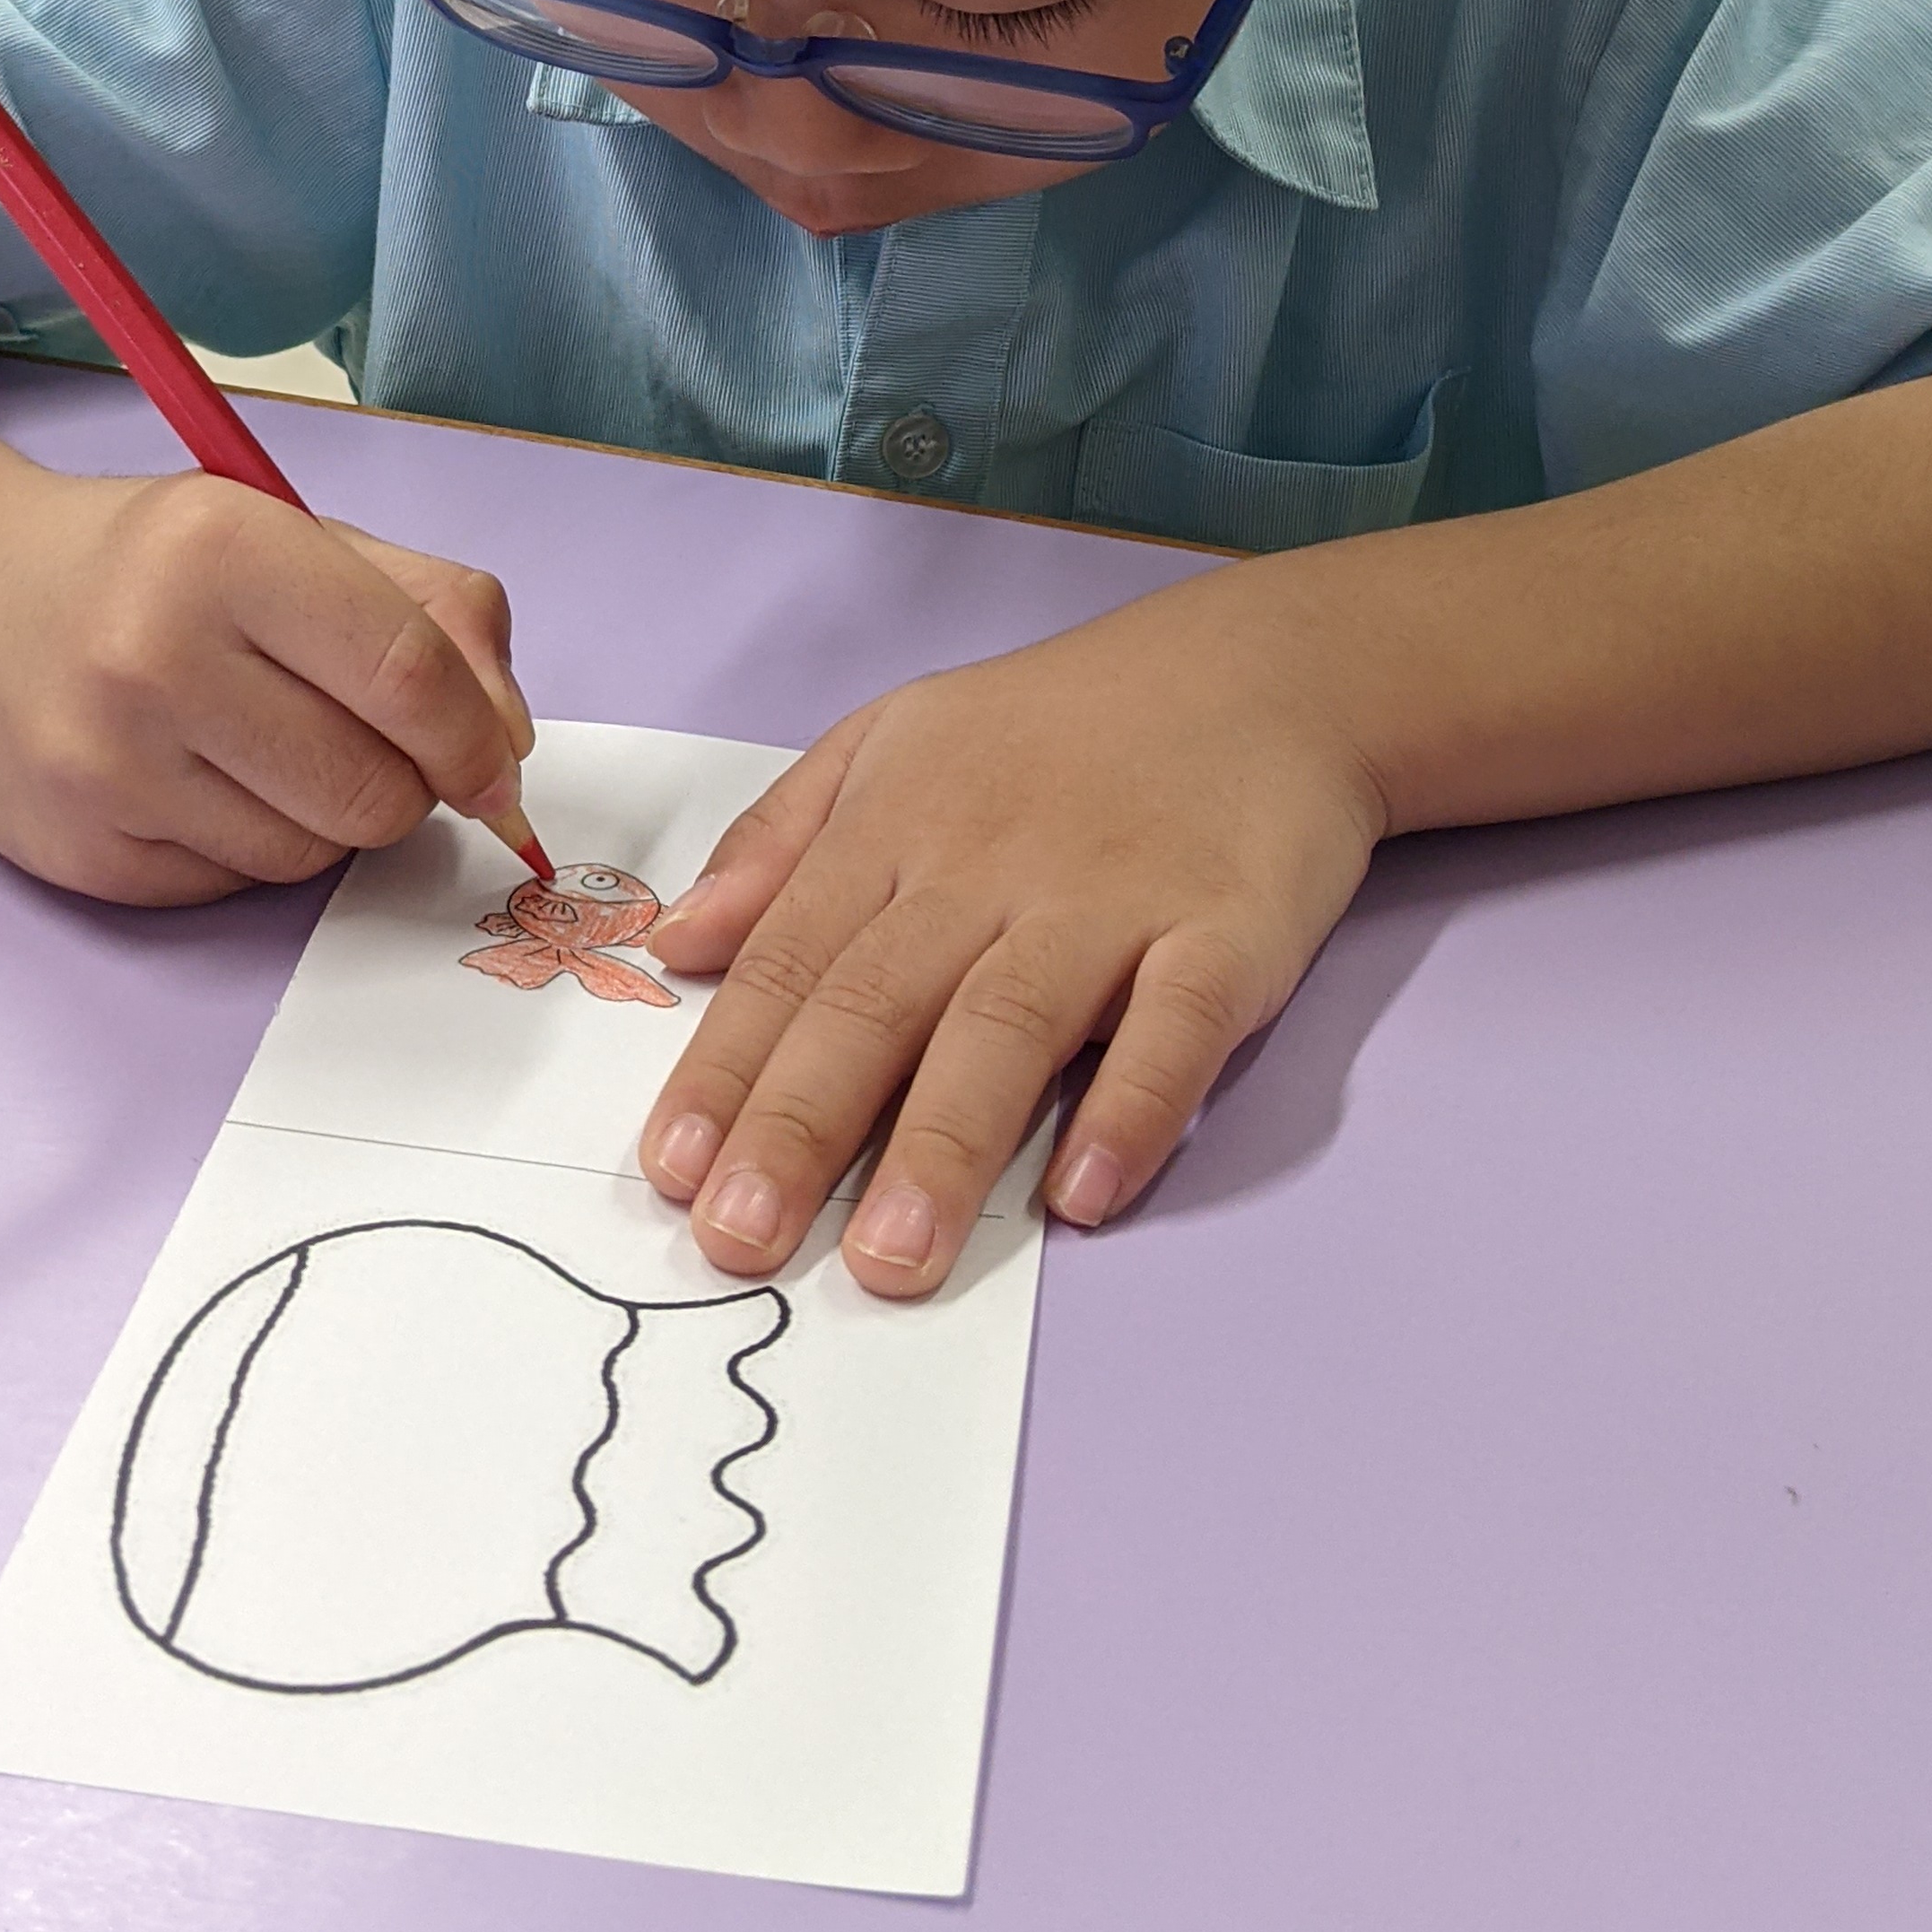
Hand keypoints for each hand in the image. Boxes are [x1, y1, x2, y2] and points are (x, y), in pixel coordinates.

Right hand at [0, 461, 532, 902]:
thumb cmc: (147, 564)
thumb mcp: (292, 533)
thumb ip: (429, 606)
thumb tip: (509, 737)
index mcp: (221, 545)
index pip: (410, 675)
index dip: (481, 736)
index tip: (498, 760)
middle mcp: (152, 656)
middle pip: (376, 788)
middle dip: (407, 781)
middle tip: (366, 739)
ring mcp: (105, 767)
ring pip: (314, 854)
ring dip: (326, 816)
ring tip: (264, 744)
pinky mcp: (81, 856)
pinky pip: (238, 889)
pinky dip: (250, 846)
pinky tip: (197, 779)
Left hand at [633, 586, 1385, 1299]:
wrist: (1262, 671)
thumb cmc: (1057, 728)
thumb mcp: (892, 739)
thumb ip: (781, 840)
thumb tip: (681, 941)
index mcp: (897, 825)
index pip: (790, 961)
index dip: (726, 1069)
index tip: (668, 1175)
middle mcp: (988, 866)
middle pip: (879, 1002)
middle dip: (800, 1126)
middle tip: (738, 1240)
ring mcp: (1111, 899)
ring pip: (1009, 1026)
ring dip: (944, 1146)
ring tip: (888, 1260)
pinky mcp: (1226, 931)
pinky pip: (1174, 1029)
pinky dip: (1132, 1109)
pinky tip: (1084, 1194)